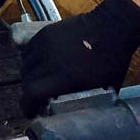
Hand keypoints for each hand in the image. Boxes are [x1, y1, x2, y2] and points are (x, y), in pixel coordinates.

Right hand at [19, 0, 139, 116]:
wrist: (113, 26)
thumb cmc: (113, 59)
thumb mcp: (105, 87)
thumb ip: (91, 100)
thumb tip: (85, 113)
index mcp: (66, 76)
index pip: (33, 93)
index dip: (28, 106)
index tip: (30, 112)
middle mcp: (51, 60)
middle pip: (26, 80)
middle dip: (29, 92)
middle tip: (37, 97)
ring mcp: (46, 44)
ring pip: (25, 64)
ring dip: (29, 75)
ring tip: (38, 80)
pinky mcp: (46, 32)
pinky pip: (29, 50)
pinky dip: (30, 60)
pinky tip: (39, 64)